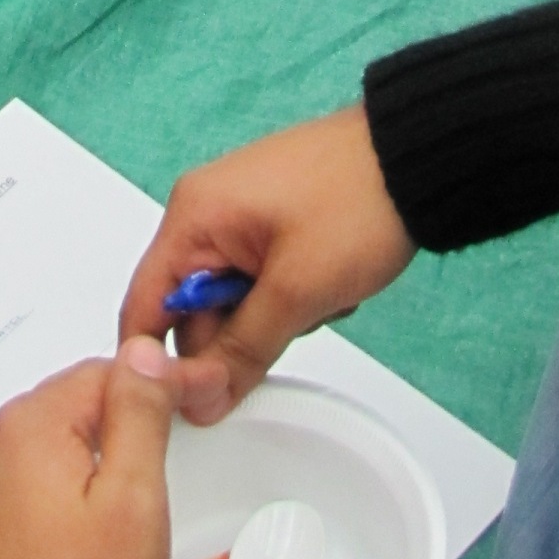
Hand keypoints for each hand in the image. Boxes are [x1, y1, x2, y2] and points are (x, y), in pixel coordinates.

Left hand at [0, 340, 179, 558]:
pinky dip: (48, 502)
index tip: (192, 402)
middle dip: (115, 429)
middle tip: (152, 475)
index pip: (106, 373)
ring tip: (114, 518)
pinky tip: (74, 542)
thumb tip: (140, 353)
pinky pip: (18, 493)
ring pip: (44, 452)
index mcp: (28, 426)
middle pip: (71, 409)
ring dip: (80, 466)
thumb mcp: (134, 495)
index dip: (156, 388)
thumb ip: (139, 411)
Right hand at [121, 110, 415, 425]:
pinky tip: (326, 284)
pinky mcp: (268, 222)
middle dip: (238, 333)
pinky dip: (290, 295)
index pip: (143, 307)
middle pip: (190, 310)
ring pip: (231, 301)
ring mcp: (238, 215)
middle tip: (287, 326)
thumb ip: (241, 351)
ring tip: (317, 296)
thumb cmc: (358, 199)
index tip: (192, 399)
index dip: (159, 364)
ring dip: (272, 316)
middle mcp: (205, 210)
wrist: (414, 159)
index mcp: (193, 215)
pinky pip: (258, 282)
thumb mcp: (296, 291)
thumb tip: (203, 399)